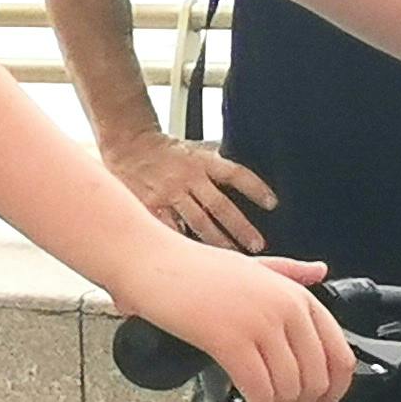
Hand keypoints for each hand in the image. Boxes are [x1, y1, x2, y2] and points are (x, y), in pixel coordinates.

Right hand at [101, 130, 276, 252]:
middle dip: (241, 227)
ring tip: (234, 258)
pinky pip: (170, 229)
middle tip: (258, 244)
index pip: (235, 174)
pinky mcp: (150, 205)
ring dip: (218, 241)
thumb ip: (215, 166)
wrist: (128, 143)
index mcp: (202, 161)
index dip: (255, 188)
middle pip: (220, 205)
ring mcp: (169, 193)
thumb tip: (242, 180)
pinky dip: (183, 243)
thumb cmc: (165, 150)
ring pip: (198, 222)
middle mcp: (188, 177)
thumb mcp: (195, 149)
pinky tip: (195, 258)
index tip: (272, 204)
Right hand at [112, 237, 354, 401]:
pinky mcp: (229, 340)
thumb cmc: (194, 267)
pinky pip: (258, 390)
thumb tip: (320, 271)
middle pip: (317, 379)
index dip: (334, 391)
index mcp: (297, 294)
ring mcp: (259, 323)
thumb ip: (290, 271)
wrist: (149, 261)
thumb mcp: (254, 266)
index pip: (340, 356)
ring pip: (289, 389)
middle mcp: (286, 308)